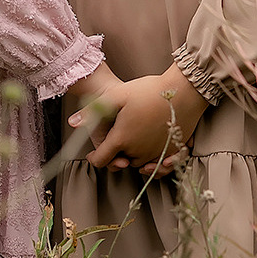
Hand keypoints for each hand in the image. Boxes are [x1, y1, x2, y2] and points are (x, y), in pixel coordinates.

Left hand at [68, 64, 208, 170]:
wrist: (184, 91)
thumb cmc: (149, 91)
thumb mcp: (117, 96)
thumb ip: (94, 110)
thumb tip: (72, 122)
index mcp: (122, 139)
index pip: (102, 160)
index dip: (94, 158)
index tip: (92, 154)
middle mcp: (139, 152)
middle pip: (121, 161)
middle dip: (116, 154)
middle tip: (115, 136)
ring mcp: (157, 154)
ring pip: (139, 163)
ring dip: (133, 157)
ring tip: (132, 138)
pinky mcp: (172, 153)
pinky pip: (159, 167)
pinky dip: (153, 163)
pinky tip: (151, 152)